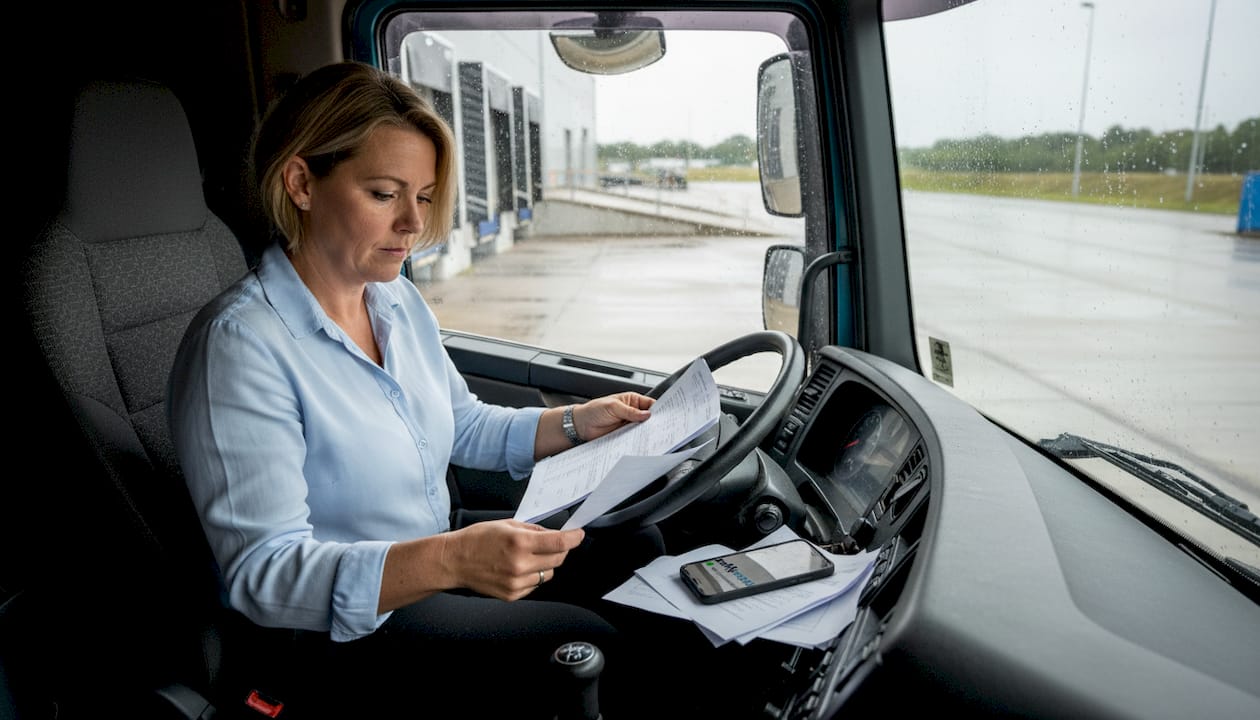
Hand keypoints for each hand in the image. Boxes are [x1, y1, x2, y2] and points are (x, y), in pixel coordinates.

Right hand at [441, 519, 583, 600]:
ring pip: (548, 574)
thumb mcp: (507, 525)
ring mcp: (516, 582)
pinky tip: (518, 568)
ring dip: (545, 564)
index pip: (559, 543)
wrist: (454, 561)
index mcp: (519, 543)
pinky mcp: (512, 594)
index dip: (574, 538)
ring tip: (527, 556)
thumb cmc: (477, 539)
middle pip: (558, 559)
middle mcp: (520, 565)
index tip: (578, 534)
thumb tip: (553, 534)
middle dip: (560, 550)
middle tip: (551, 543)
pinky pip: (535, 585)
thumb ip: (533, 530)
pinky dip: (533, 576)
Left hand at [573, 392, 653, 441]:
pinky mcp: (624, 435)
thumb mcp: (613, 407)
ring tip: (652, 436)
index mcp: (631, 400)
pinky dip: (638, 440)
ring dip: (646, 432)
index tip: (664, 415)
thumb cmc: (594, 410)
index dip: (658, 409)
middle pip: (648, 417)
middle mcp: (632, 412)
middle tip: (660, 427)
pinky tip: (641, 441)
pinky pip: (634, 437)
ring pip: (642, 428)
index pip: (649, 404)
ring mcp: (629, 424)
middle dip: (654, 422)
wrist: (581, 425)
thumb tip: (646, 415)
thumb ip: (630, 412)